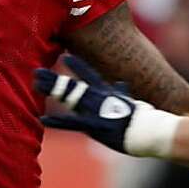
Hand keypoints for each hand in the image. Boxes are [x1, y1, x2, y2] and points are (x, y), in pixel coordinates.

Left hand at [35, 56, 169, 155]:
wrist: (153, 131)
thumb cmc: (146, 120)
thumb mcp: (134, 103)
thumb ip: (123, 94)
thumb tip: (121, 85)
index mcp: (108, 94)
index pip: (90, 75)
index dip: (77, 66)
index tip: (65, 56)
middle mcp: (99, 99)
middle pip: (72, 85)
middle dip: (54, 78)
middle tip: (37, 71)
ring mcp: (95, 111)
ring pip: (68, 97)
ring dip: (51, 90)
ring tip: (36, 84)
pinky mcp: (95, 125)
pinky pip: (71, 123)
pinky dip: (56, 122)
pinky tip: (42, 119)